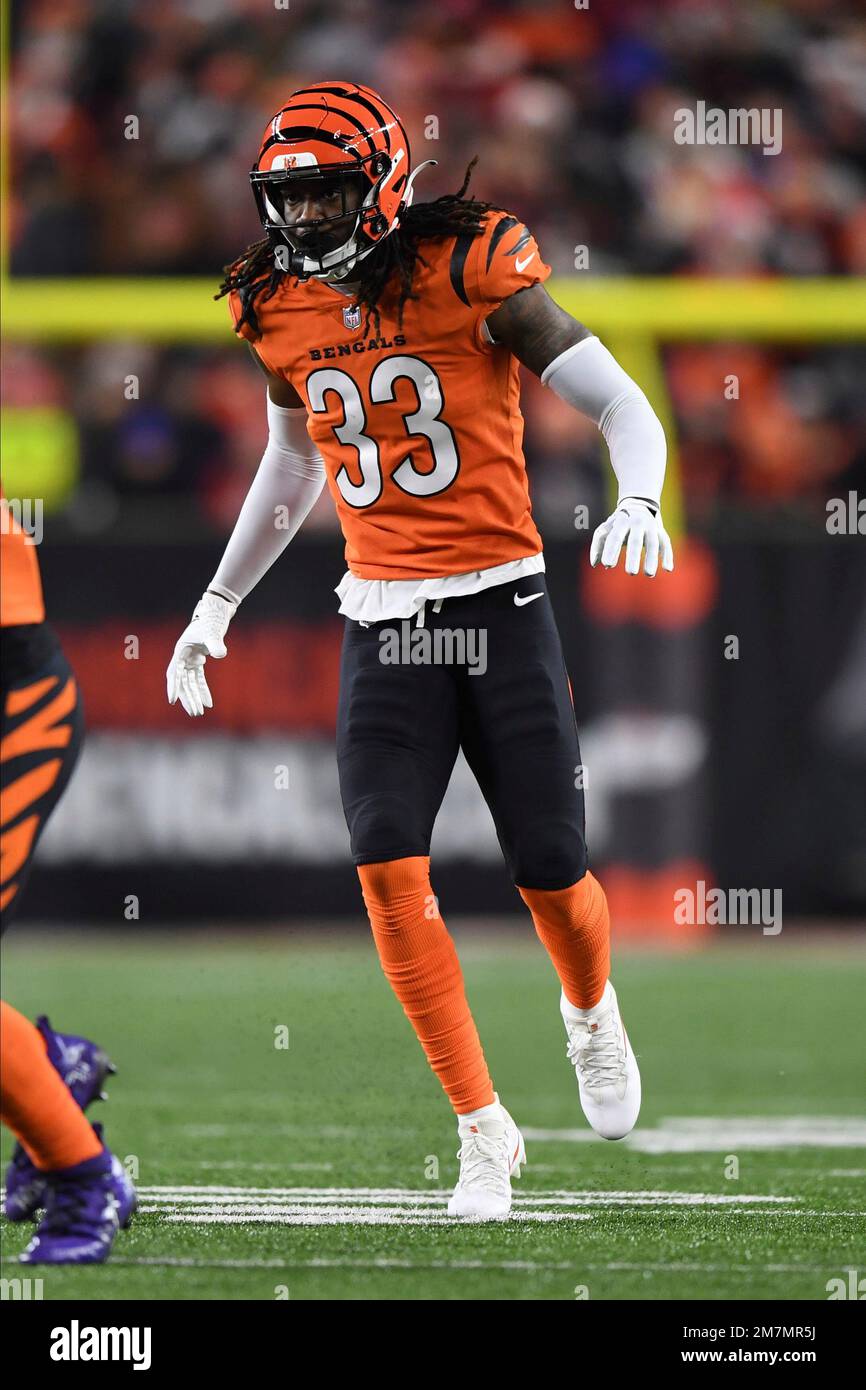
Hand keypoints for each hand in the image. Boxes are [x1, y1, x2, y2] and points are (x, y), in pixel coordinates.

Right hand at [166, 592, 236, 716]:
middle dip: (188, 697)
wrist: (216, 612)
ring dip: (194, 697)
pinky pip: (199, 679)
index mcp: (181, 651)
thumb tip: (221, 654)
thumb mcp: (213, 632)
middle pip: (182, 681)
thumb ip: (215, 643)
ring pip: (190, 683)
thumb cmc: (212, 621)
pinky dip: (203, 690)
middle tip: (194, 713)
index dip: (173, 686)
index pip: (174, 672)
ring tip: (199, 712)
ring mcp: (190, 659)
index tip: (172, 700)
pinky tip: (208, 703)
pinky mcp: (198, 660)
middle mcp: (183, 657)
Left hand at [590, 498, 673, 576]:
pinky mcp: (661, 532)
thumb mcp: (606, 528)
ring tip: (648, 574)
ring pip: (653, 544)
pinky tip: (667, 569)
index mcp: (621, 522)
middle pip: (636, 541)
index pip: (615, 537)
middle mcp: (637, 523)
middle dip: (634, 556)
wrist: (639, 503)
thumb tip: (595, 564)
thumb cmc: (618, 523)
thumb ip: (598, 544)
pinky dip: (668, 556)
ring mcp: (651, 527)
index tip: (607, 565)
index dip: (610, 550)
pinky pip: (666, 544)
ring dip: (652, 559)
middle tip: (631, 573)